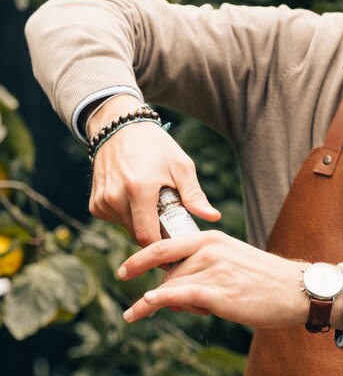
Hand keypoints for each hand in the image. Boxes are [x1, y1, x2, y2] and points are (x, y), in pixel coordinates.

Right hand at [87, 95, 219, 245]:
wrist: (119, 128)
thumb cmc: (156, 147)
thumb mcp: (181, 166)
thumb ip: (194, 195)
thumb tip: (213, 217)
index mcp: (138, 189)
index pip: (149, 237)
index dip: (165, 247)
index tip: (179, 246)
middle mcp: (115, 197)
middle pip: (139, 237)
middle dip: (157, 236)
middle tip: (171, 224)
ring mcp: (102, 202)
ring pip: (128, 231)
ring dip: (143, 226)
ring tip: (154, 207)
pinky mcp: (95, 205)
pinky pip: (116, 222)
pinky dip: (129, 218)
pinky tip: (137, 202)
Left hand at [118, 231, 342, 329]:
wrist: (298, 290)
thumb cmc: (267, 280)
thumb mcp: (233, 259)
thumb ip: (204, 263)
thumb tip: (175, 282)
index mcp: (211, 238)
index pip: (163, 245)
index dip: (139, 259)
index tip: (123, 272)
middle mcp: (208, 250)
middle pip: (167, 274)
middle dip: (168, 294)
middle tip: (194, 307)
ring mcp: (213, 271)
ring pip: (171, 289)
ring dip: (177, 307)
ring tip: (210, 310)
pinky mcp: (218, 294)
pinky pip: (177, 296)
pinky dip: (156, 302)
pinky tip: (143, 307)